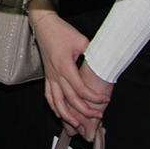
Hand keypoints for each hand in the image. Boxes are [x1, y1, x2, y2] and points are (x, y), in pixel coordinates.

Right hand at [32, 10, 110, 127]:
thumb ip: (92, 54)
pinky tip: (60, 113)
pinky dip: (54, 106)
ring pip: (56, 102)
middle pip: (70, 99)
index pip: (81, 90)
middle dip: (85, 111)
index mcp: (65, 67)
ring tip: (77, 123)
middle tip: (98, 115)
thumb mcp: (81, 40)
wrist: (44, 25)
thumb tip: (104, 63)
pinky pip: (48, 95)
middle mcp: (56, 74)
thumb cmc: (62, 31)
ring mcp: (50, 76)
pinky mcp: (48, 75)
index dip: (94, 98)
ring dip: (67, 115)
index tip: (105, 99)